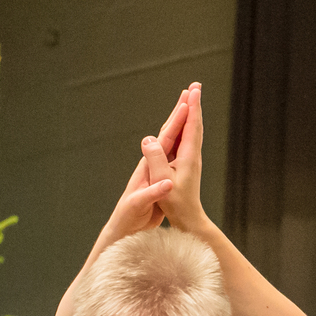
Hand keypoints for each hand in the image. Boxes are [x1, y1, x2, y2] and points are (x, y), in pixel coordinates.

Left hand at [97, 88, 191, 245]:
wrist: (124, 226)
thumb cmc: (129, 216)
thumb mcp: (139, 204)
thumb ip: (152, 193)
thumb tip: (167, 183)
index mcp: (149, 165)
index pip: (166, 137)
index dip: (178, 120)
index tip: (189, 101)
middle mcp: (152, 161)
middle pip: (168, 130)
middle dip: (180, 110)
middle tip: (192, 90)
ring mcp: (157, 167)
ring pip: (172, 138)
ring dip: (182, 121)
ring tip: (190, 106)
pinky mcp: (161, 175)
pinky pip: (174, 152)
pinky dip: (182, 139)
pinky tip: (186, 137)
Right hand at [146, 83, 207, 235]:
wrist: (188, 218)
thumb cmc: (175, 203)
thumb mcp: (161, 181)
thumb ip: (155, 159)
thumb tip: (148, 138)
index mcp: (188, 156)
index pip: (190, 126)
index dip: (191, 107)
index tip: (193, 90)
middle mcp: (192, 155)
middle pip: (194, 124)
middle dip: (193, 104)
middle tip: (195, 86)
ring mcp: (191, 159)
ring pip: (192, 131)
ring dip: (191, 113)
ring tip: (190, 99)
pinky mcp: (187, 164)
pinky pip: (187, 139)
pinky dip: (186, 126)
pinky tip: (183, 125)